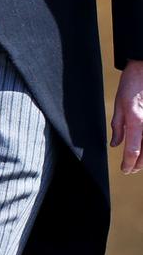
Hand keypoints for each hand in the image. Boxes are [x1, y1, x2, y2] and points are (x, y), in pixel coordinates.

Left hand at [110, 59, 142, 173]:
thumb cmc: (132, 84)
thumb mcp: (119, 104)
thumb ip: (118, 126)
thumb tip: (115, 144)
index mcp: (136, 122)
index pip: (132, 152)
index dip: (128, 164)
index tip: (124, 169)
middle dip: (137, 165)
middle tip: (129, 168)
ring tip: (136, 162)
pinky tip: (142, 147)